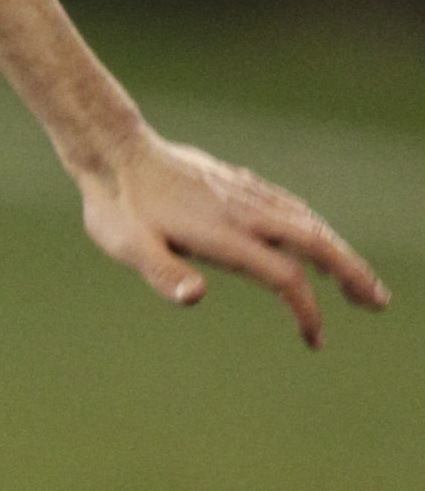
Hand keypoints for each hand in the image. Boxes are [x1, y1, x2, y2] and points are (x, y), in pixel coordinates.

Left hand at [76, 129, 388, 346]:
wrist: (114, 151)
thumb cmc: (116, 206)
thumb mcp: (127, 245)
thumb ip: (162, 272)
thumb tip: (194, 296)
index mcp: (224, 234)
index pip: (283, 276)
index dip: (305, 310)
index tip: (315, 338)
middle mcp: (245, 212)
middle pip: (315, 243)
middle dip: (351, 273)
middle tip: (376, 303)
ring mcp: (245, 195)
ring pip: (308, 223)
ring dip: (339, 252)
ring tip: (357, 282)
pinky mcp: (239, 184)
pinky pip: (291, 207)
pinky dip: (315, 228)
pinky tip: (319, 240)